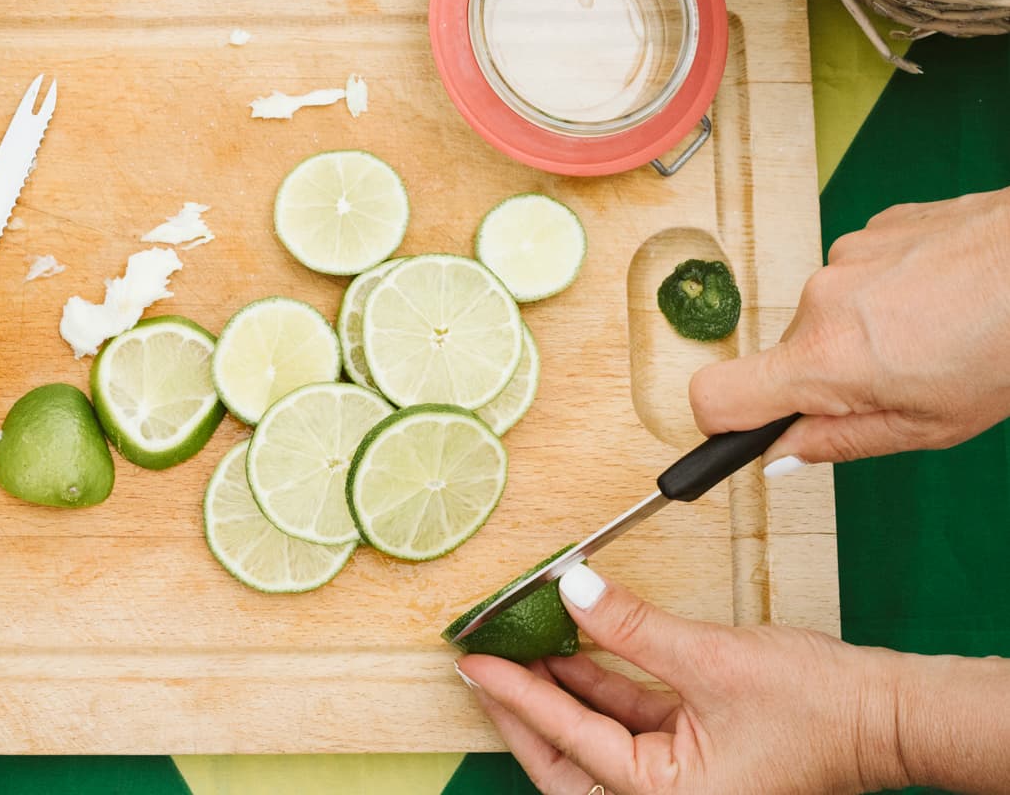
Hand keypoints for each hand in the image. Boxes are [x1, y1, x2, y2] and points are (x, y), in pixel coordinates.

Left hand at [456, 564, 909, 793]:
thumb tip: (570, 587)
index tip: (475, 662)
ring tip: (522, 646)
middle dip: (525, 711)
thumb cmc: (819, 707)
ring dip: (562, 694)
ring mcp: (680, 784)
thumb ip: (632, 626)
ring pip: (597, 741)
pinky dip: (601, 690)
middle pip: (569, 760)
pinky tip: (575, 649)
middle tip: (484, 665)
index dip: (516, 695)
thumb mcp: (710, 659)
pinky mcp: (694, 759)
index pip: (569, 739)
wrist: (888, 715)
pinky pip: (630, 727)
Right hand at [689, 188, 1009, 464]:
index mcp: (828, 358)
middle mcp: (820, 298)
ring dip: (867, 330)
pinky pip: (859, 273)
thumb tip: (780, 457)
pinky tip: (945, 295)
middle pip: (788, 355)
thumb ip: (842, 443)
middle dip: (830, 376)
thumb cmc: (1009, 344)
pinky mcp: (873, 226)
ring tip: (939, 332)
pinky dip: (890, 291)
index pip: (717, 396)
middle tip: (903, 382)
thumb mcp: (933, 424)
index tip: (745, 434)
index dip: (721, 423)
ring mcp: (845, 254)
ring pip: (829, 313)